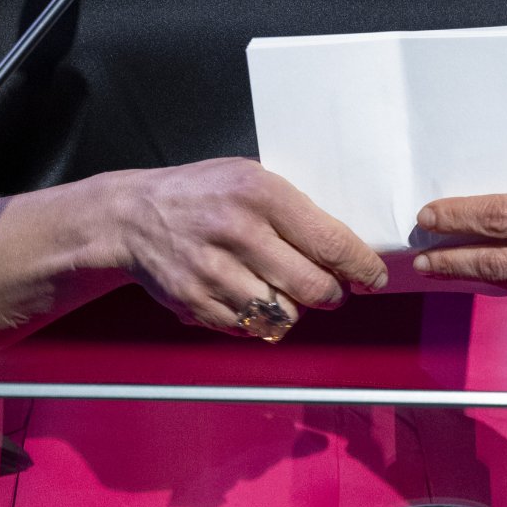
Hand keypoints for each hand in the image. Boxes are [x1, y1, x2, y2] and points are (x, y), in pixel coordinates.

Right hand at [110, 157, 388, 334]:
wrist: (132, 216)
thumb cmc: (201, 192)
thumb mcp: (248, 177)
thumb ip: (292, 208)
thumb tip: (343, 248)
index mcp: (259, 193)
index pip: (329, 242)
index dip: (361, 266)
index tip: (374, 276)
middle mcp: (239, 233)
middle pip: (313, 287)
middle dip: (332, 294)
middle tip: (332, 289)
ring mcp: (215, 273)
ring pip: (284, 315)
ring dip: (294, 309)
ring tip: (285, 290)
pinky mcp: (197, 304)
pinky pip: (250, 329)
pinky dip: (260, 321)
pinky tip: (251, 297)